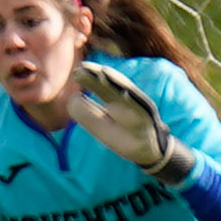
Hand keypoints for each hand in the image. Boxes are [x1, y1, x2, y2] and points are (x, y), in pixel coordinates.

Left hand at [68, 62, 193, 184]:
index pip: (102, 86)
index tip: (77, 71)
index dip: (90, 79)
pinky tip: (125, 93)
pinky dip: (134, 101)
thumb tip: (73, 97)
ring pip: (127, 92)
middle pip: (111, 85)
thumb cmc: (122, 138)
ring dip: (116, 82)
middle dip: (99, 76)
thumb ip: (84, 112)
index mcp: (115, 101)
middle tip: (82, 67)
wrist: (146, 152)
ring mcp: (138, 108)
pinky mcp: (147, 120)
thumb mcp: (98, 126)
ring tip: (103, 73)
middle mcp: (127, 100)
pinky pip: (141, 109)